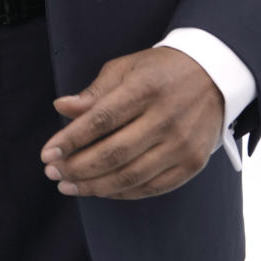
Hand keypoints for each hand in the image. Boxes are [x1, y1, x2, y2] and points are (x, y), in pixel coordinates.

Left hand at [39, 46, 223, 199]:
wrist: (214, 75)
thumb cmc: (160, 70)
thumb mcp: (126, 68)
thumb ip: (94, 93)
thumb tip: (61, 107)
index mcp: (145, 88)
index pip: (101, 119)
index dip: (71, 139)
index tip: (47, 152)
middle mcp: (166, 118)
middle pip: (114, 153)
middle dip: (77, 167)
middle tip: (52, 172)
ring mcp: (182, 144)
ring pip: (131, 176)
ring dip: (94, 186)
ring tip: (68, 185)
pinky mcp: (193, 163)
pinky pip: (152, 187)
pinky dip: (122, 192)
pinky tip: (100, 189)